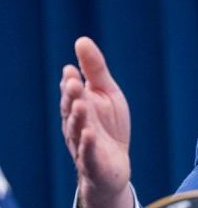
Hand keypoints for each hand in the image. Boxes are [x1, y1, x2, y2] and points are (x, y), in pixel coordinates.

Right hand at [60, 37, 132, 207]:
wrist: (115, 167)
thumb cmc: (109, 127)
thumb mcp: (106, 93)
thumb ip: (94, 70)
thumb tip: (81, 40)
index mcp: (79, 107)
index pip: (72, 93)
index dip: (72, 82)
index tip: (73, 69)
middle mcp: (76, 125)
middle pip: (72, 109)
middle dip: (72, 97)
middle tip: (73, 82)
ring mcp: (84, 145)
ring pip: (77, 130)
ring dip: (78, 118)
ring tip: (81, 104)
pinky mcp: (94, 163)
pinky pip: (89, 154)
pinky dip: (88, 145)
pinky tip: (89, 134)